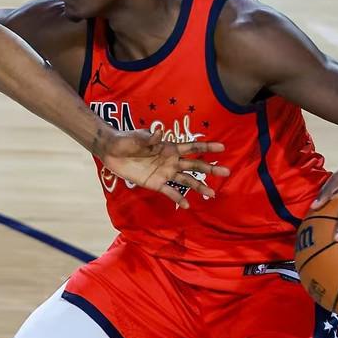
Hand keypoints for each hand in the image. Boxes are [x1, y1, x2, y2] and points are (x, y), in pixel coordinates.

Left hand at [101, 130, 227, 208]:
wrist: (111, 151)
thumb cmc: (126, 140)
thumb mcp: (137, 137)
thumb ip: (149, 138)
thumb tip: (159, 132)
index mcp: (169, 147)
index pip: (192, 146)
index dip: (206, 146)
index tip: (222, 147)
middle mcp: (171, 161)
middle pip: (194, 165)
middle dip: (210, 168)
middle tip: (226, 172)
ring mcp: (164, 173)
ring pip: (186, 180)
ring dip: (199, 186)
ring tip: (212, 194)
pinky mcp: (155, 183)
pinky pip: (170, 191)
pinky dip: (178, 198)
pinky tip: (188, 206)